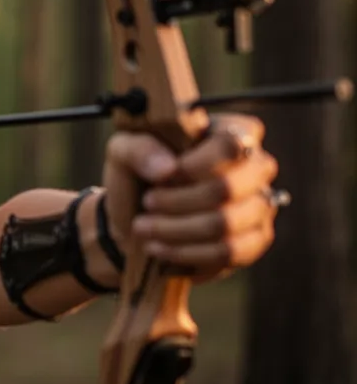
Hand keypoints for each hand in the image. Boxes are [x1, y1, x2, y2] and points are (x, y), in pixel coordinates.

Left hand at [102, 114, 280, 281]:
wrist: (133, 220)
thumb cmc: (137, 177)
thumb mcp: (123, 153)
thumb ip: (138, 149)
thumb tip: (167, 168)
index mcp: (229, 130)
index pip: (231, 143)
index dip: (194, 165)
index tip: (162, 177)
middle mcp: (254, 165)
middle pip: (228, 188)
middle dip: (178, 202)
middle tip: (148, 202)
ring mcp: (260, 203)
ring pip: (225, 223)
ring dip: (176, 229)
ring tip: (144, 227)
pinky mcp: (255, 238)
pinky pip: (230, 251)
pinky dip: (186, 252)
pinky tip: (159, 247)